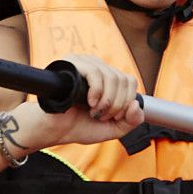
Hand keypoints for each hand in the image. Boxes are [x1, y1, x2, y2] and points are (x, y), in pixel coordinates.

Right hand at [18, 55, 144, 149]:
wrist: (56, 130)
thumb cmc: (80, 126)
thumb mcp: (114, 127)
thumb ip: (132, 121)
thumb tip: (136, 104)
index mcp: (107, 78)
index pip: (129, 81)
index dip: (126, 101)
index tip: (113, 116)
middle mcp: (98, 67)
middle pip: (123, 80)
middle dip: (117, 105)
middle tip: (102, 116)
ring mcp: (85, 63)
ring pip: (112, 77)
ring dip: (107, 101)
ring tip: (94, 111)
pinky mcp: (72, 64)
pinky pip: (96, 73)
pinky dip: (97, 92)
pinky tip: (90, 102)